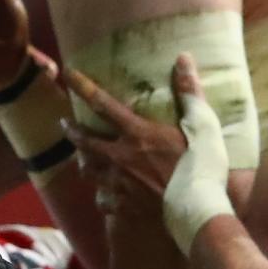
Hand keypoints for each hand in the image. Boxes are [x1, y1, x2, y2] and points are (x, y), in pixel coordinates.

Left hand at [73, 54, 233, 253]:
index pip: (103, 104)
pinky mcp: (126, 207)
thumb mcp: (202, 124)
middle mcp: (121, 157)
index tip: (69, 74)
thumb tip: (184, 58)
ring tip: (84, 160)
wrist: (199, 211)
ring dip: (85, 164)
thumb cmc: (202, 166)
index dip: (83, 87)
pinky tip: (106, 196)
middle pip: (85, 142)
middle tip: (65, 124)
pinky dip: (103, 198)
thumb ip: (189, 92)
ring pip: (89, 173)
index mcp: (137, 134)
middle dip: (72, 131)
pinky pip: (103, 202)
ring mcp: (120, 185)